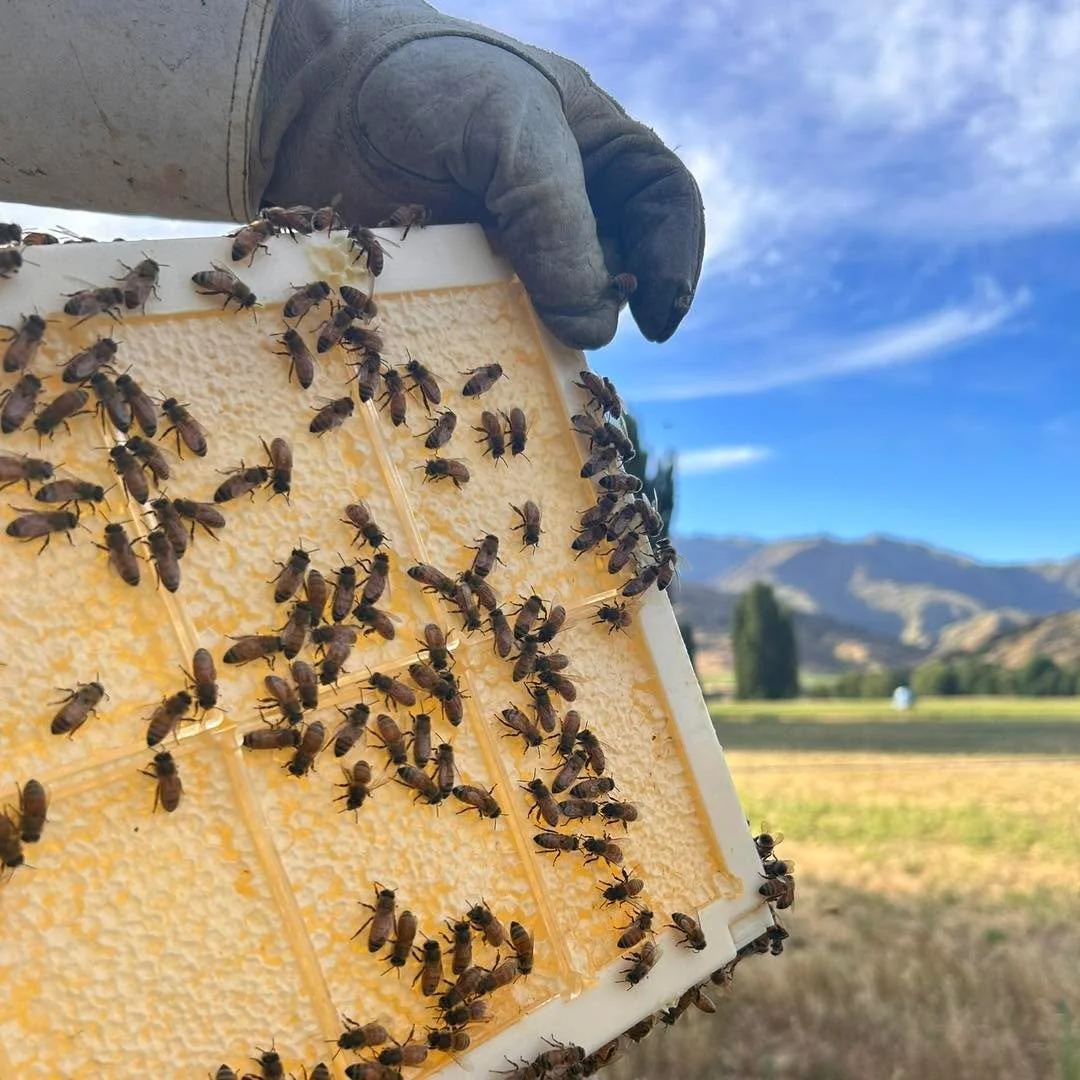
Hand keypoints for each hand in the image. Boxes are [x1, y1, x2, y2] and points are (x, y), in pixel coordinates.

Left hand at [262, 5, 703, 349]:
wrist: (304, 99)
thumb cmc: (421, 87)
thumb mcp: (508, 129)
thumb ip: (557, 219)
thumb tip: (591, 327)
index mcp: (594, 149)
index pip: (665, 205)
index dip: (675, 262)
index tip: (657, 322)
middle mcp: (560, 207)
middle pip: (617, 272)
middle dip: (606, 307)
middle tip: (575, 328)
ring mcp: (509, 253)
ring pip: (556, 315)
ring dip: (551, 343)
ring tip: (528, 353)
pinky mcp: (458, 291)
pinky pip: (494, 335)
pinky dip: (496, 355)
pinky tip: (482, 363)